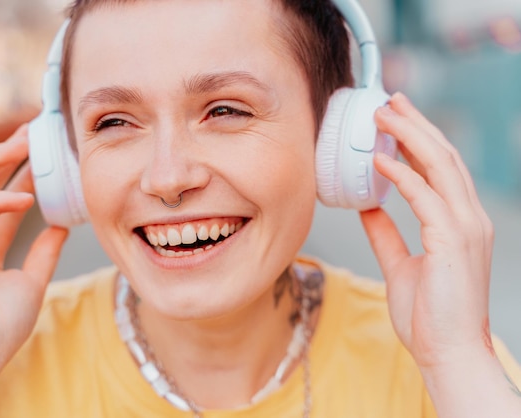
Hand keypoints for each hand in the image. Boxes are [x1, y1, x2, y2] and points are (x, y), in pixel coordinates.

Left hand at [360, 93, 493, 368]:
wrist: (447, 353)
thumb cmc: (428, 315)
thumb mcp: (400, 264)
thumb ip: (386, 233)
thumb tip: (367, 206)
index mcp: (458, 222)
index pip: (441, 169)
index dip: (418, 138)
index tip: (394, 118)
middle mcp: (468, 218)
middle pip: (443, 157)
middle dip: (415, 124)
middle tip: (388, 100)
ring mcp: (466, 227)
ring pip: (440, 167)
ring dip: (410, 136)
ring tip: (383, 115)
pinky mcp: (454, 241)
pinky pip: (425, 198)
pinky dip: (403, 175)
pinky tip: (380, 159)